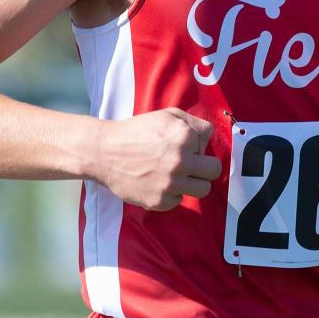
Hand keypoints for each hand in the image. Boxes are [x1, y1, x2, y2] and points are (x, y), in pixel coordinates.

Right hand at [92, 107, 221, 210]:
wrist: (105, 152)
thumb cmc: (136, 132)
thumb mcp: (167, 116)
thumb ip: (193, 123)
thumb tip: (208, 138)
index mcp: (184, 136)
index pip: (207, 145)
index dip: (195, 145)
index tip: (181, 146)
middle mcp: (181, 161)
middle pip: (214, 171)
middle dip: (204, 167)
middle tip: (190, 165)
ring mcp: (171, 183)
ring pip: (203, 189)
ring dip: (193, 183)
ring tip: (177, 176)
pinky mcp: (160, 201)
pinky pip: (179, 201)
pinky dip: (171, 194)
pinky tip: (158, 183)